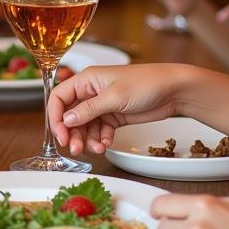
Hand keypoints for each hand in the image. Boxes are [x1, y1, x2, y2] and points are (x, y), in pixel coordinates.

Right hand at [47, 64, 181, 155]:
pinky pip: (100, 130)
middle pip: (71, 115)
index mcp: (87, 80)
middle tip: (75, 149)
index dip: (55, 116)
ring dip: (88, 139)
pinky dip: (102, 139)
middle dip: (72, 133)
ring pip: (85, 126)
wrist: (173, 90)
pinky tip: (108, 144)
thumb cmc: (145, 83)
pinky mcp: (114, 116)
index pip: (59, 97)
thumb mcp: (114, 97)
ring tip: (98, 149)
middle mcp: (91, 92)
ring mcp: (103, 105)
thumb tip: (67, 120)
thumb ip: (89, 110)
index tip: (60, 134)